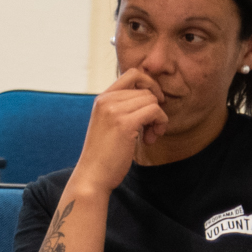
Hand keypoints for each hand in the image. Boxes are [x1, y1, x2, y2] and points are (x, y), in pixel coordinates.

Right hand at [71, 70, 169, 194]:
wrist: (92, 176)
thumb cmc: (103, 155)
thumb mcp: (109, 124)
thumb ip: (123, 109)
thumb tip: (151, 97)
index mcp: (102, 98)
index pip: (133, 74)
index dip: (149, 85)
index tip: (153, 104)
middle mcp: (106, 100)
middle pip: (146, 89)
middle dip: (154, 108)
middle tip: (150, 130)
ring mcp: (114, 110)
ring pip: (152, 100)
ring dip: (158, 119)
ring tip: (149, 137)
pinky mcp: (124, 124)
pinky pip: (155, 111)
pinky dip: (159, 123)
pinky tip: (150, 139)